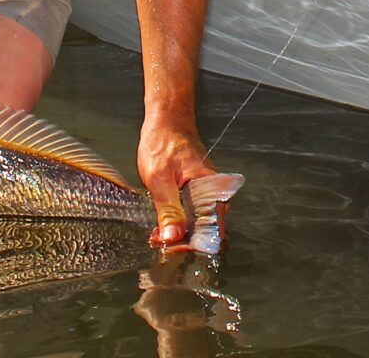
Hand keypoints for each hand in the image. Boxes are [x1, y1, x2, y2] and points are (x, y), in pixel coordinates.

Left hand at [137, 116, 215, 247]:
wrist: (165, 120)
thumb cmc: (164, 141)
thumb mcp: (159, 178)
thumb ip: (168, 209)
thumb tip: (172, 237)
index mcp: (211, 189)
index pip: (210, 229)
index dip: (191, 243)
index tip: (171, 247)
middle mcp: (212, 192)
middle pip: (203, 229)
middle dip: (182, 240)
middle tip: (159, 243)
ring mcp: (202, 191)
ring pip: (194, 222)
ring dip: (177, 231)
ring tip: (156, 236)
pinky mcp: (193, 190)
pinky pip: (188, 212)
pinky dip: (175, 220)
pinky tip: (160, 224)